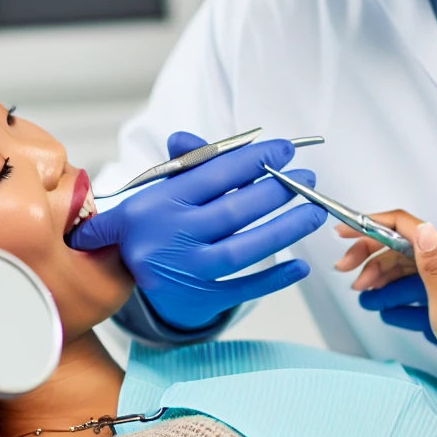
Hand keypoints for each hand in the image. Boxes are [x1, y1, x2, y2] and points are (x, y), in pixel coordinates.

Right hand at [69, 131, 326, 329]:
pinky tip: (301, 266)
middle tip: (306, 179)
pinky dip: (273, 279)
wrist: (121, 275)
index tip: (286, 150)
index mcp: (158, 203)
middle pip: (232, 212)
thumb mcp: (158, 188)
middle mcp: (170, 237)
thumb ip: (183, 162)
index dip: (253, 160)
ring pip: (242, 250)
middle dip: (275, 192)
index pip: (212, 175)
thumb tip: (188, 137)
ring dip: (284, 230)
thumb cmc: (153, 223)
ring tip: (314, 212)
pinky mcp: (197, 299)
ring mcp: (184, 272)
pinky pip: (241, 290)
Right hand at [337, 213, 436, 384]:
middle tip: (346, 271)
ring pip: (409, 262)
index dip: (369, 225)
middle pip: (403, 243)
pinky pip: (420, 279)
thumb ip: (431, 267)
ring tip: (362, 290)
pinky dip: (398, 285)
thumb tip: (422, 230)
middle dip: (370, 253)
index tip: (344, 232)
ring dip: (381, 272)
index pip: (405, 226)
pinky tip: (384, 298)